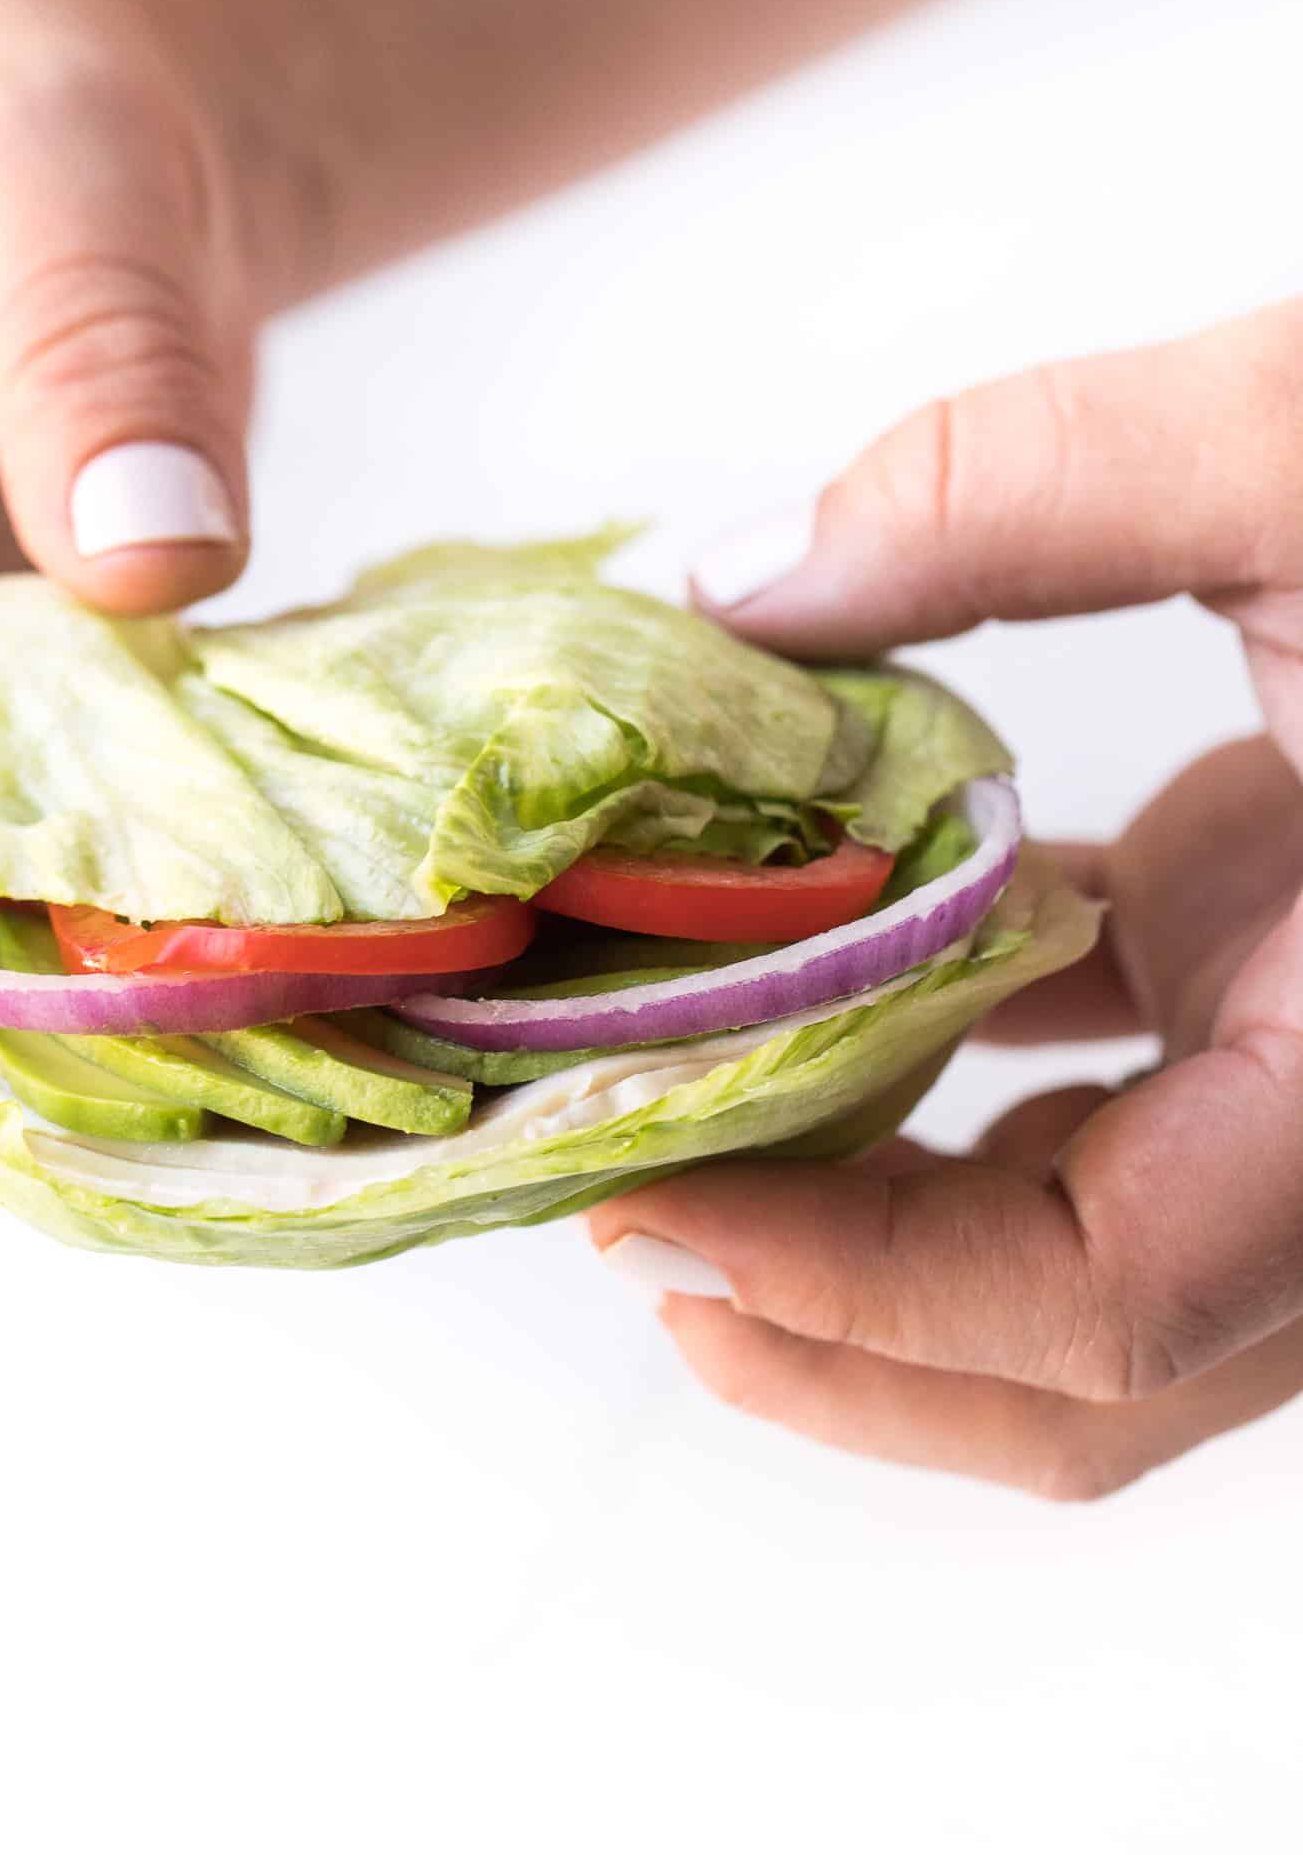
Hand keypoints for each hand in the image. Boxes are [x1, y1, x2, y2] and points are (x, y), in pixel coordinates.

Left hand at [592, 298, 1302, 1498]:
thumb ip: (1035, 486)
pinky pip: (1102, 1120)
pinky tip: (821, 990)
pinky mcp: (1290, 983)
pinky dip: (946, 1103)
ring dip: (877, 1242)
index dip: (863, 1303)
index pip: (1116, 1301)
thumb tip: (737, 580)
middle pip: (1083, 1367)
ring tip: (682, 1127)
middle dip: (834, 1333)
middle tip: (618, 1218)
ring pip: (1094, 1277)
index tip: (652, 1203)